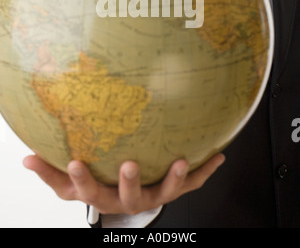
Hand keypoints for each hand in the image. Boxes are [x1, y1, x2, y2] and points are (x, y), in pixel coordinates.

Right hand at [23, 153, 224, 215]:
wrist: (125, 200)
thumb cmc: (96, 186)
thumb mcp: (69, 184)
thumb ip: (48, 172)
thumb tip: (25, 157)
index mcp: (103, 197)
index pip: (87, 192)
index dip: (80, 179)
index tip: (75, 162)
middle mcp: (129, 200)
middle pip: (128, 197)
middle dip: (128, 183)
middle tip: (128, 164)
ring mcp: (153, 195)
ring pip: (164, 193)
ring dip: (173, 178)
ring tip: (179, 161)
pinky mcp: (173, 188)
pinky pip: (192, 184)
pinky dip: (205, 172)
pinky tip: (219, 156)